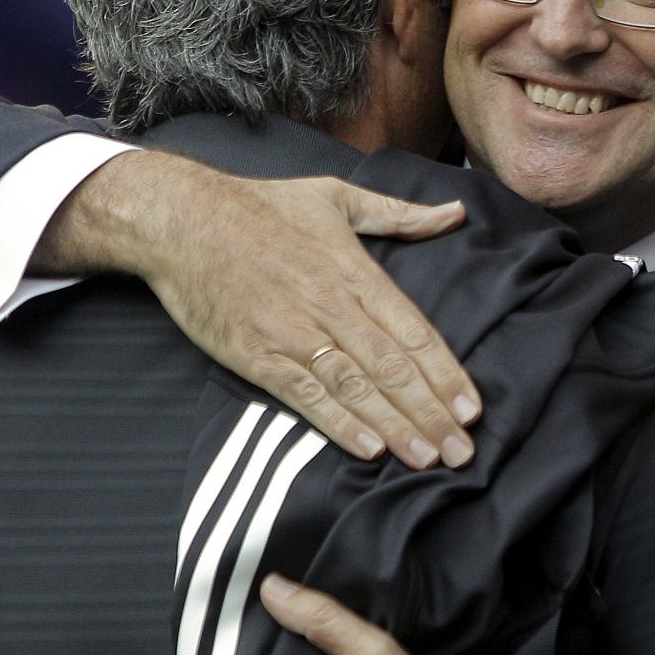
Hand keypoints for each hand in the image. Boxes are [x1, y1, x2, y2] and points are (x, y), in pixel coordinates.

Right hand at [36, 151, 481, 469]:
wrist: (182, 220)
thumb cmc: (261, 206)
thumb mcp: (336, 196)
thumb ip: (399, 213)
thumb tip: (455, 211)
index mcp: (353, 270)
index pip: (413, 331)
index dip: (445, 374)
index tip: (473, 408)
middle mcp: (329, 305)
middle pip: (392, 367)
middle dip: (431, 413)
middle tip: (463, 452)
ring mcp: (292, 333)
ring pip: (355, 387)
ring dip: (395, 426)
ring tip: (428, 458)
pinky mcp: (256, 355)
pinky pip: (305, 395)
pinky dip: (337, 423)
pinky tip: (368, 449)